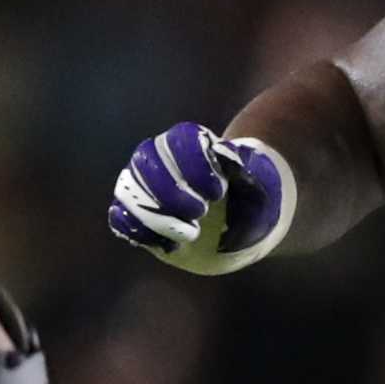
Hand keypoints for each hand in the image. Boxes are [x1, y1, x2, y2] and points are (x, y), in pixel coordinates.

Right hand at [106, 124, 291, 274]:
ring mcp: (147, 187)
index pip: (181, 139)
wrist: (241, 222)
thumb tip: (230, 162)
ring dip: (152, 212)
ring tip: (189, 234)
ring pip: (127, 185)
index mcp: (196, 145)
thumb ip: (253, 180)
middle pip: (146, 158)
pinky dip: (135, 230)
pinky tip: (165, 245)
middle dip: (171, 189)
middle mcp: (164, 159)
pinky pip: (120, 216)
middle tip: (201, 213)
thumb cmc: (253, 203)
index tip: (219, 191)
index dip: (194, 163)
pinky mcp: (140, 216)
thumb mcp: (265, 191)